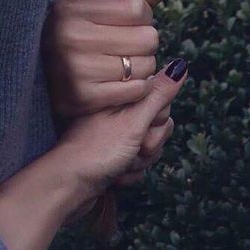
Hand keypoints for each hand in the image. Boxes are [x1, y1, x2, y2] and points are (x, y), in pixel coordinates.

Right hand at [42, 0, 171, 118]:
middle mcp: (68, 35)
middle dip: (144, 44)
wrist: (47, 84)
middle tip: (126, 49)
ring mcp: (73, 67)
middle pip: (146, 37)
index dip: (142, 18)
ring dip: (143, 69)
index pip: (137, 7)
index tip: (129, 25)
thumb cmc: (82, 40)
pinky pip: (137, 90)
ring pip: (146, 65)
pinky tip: (121, 85)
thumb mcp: (99, 13)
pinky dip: (137, 90)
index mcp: (70, 8)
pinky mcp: (82, 97)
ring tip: (123, 67)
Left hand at [53, 60, 188, 220]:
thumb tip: (180, 64)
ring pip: (149, 147)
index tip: (143, 128)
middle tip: (133, 149)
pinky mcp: (112, 154)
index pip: (160, 101)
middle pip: (157, 126)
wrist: (69, 185)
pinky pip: (137, 163)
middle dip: (150, 144)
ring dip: (140, 162)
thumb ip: (159, 94)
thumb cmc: (98, 150)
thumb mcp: (133, 121)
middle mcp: (118, 112)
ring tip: (121, 165)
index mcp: (121, 96)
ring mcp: (114, 134)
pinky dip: (130, 172)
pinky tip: (116, 176)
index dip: (157, 119)